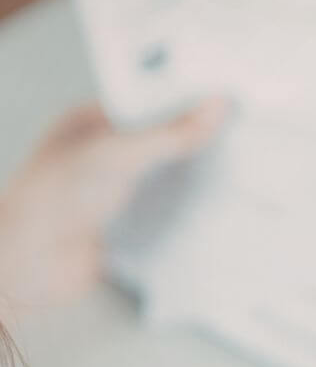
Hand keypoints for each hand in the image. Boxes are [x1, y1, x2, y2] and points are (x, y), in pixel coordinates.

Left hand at [0, 99, 226, 312]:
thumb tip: (213, 108)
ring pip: (167, 170)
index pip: (150, 98)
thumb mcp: (116, 156)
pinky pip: (167, 205)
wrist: (27, 270)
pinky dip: (188, 203)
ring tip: (233, 159)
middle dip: (195, 134)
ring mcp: (114, 186)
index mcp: (91, 121)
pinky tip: (210, 199)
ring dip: (194, 170)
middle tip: (237, 127)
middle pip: (162, 134)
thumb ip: (169, 133)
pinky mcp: (126, 220)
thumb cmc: (48, 205)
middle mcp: (102, 151)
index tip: (225, 96)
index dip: (185, 96)